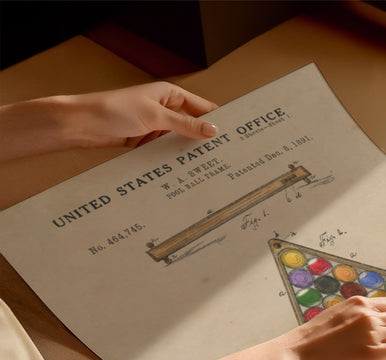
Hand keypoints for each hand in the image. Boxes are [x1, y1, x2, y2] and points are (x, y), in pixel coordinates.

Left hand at [0, 82, 218, 161]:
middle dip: (206, 139)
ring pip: (179, 141)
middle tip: (225, 156)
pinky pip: (165, 152)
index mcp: (169, 95)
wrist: (82, 125)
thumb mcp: (155, 116)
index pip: (202, 107)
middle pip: (192, 126)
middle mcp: (164, 110)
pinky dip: (172, 160)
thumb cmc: (114, 111)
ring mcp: (155, 127)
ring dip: (188, 152)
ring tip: (208, 167)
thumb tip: (213, 130)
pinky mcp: (145, 142)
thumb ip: (185, 125)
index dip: (217, 119)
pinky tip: (184, 171)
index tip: (235, 134)